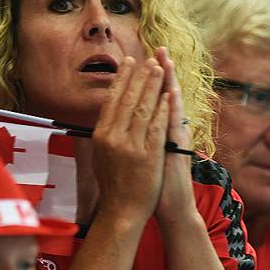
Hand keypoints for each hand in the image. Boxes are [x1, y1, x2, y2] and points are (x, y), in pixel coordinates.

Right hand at [91, 56, 168, 222]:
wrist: (122, 209)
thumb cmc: (113, 184)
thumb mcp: (101, 156)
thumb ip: (105, 134)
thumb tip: (107, 114)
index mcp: (100, 135)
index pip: (112, 99)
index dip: (122, 79)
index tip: (129, 63)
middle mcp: (113, 136)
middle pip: (128, 99)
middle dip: (139, 76)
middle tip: (147, 59)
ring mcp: (131, 145)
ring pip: (143, 108)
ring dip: (152, 86)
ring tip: (159, 69)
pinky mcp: (148, 154)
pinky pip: (157, 125)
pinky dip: (163, 108)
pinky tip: (168, 95)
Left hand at [154, 47, 197, 227]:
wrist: (169, 206)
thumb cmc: (153, 181)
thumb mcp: (144, 152)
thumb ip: (142, 133)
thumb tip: (128, 119)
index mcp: (159, 129)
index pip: (154, 97)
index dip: (150, 77)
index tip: (144, 56)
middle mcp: (169, 130)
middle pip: (165, 94)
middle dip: (161, 71)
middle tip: (159, 47)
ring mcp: (175, 139)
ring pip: (173, 105)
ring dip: (170, 82)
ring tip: (167, 61)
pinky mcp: (178, 150)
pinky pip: (175, 125)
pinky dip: (174, 108)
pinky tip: (173, 92)